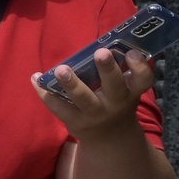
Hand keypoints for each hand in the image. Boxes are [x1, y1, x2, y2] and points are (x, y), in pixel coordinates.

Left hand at [35, 47, 155, 146]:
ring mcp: (95, 114)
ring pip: (84, 99)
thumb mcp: (125, 89)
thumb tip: (106, 41)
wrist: (110, 138)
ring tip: (61, 69)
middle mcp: (116, 103)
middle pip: (114, 86)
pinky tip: (36, 79)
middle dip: (107, 69)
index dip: (140, 66)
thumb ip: (118, 70)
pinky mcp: (75, 122)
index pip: (143, 79)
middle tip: (101, 52)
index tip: (132, 51)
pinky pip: (59, 107)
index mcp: (130, 91)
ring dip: (72, 83)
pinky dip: (45, 92)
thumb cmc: (115, 101)